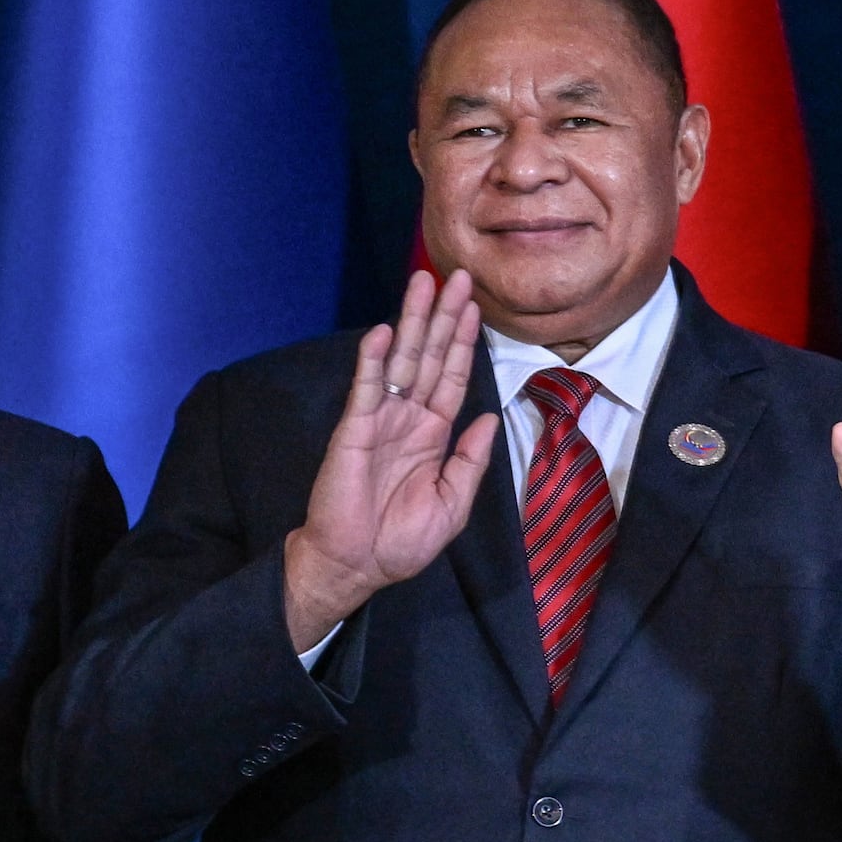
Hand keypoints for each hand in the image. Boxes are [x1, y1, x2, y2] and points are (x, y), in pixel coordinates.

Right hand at [284, 270, 500, 649]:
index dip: (464, 341)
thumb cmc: (402, 541)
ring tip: (422, 284)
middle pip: (429, 356)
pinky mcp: (353, 432)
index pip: (454, 376)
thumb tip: (489, 418)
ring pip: (400, 361)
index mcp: (433, 434)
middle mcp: (407, 419)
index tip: (474, 305)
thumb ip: (471, 459)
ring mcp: (379, 421)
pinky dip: (373, 361)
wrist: (358, 565)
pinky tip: (382, 332)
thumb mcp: (453, 501)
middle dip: (442, 316)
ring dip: (411, 322)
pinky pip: (366, 390)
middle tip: (455, 275)